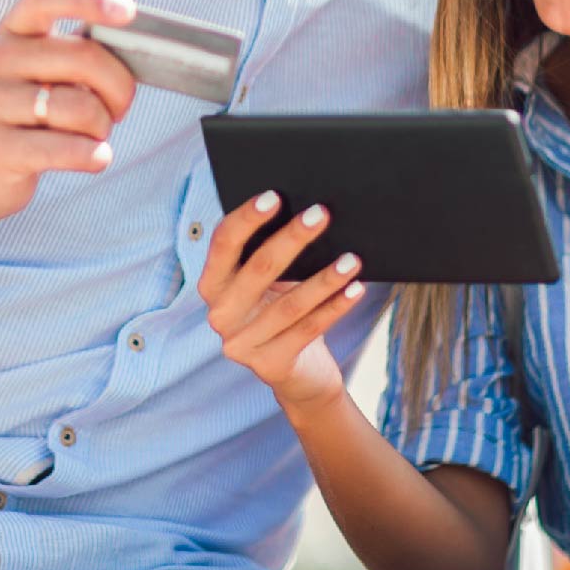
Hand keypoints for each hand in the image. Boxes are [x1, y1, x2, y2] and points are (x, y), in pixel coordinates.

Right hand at [0, 0, 139, 225]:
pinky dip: (94, 156)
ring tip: (93, 135)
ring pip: (82, 108)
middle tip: (119, 108)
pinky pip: (68, 149)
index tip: (128, 12)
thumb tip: (133, 49)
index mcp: (13, 31)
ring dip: (102, 127)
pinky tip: (96, 157)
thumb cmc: (31, 112)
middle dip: (120, 88)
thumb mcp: (47, 73)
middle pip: (84, 58)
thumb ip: (81, 54)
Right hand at [198, 192, 366, 410]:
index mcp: (213, 285)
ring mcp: (242, 344)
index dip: (247, 219)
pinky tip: (355, 290)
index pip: (223, 244)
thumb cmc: (284, 311)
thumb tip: (309, 212)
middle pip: (258, 269)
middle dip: (293, 239)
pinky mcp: (270, 366)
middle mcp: (220, 315)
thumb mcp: (271, 285)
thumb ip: (274, 255)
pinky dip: (335, 307)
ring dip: (325, 278)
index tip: (274, 196)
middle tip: (321, 214)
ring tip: (352, 259)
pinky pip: (308, 329)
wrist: (298, 373)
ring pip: (290, 304)